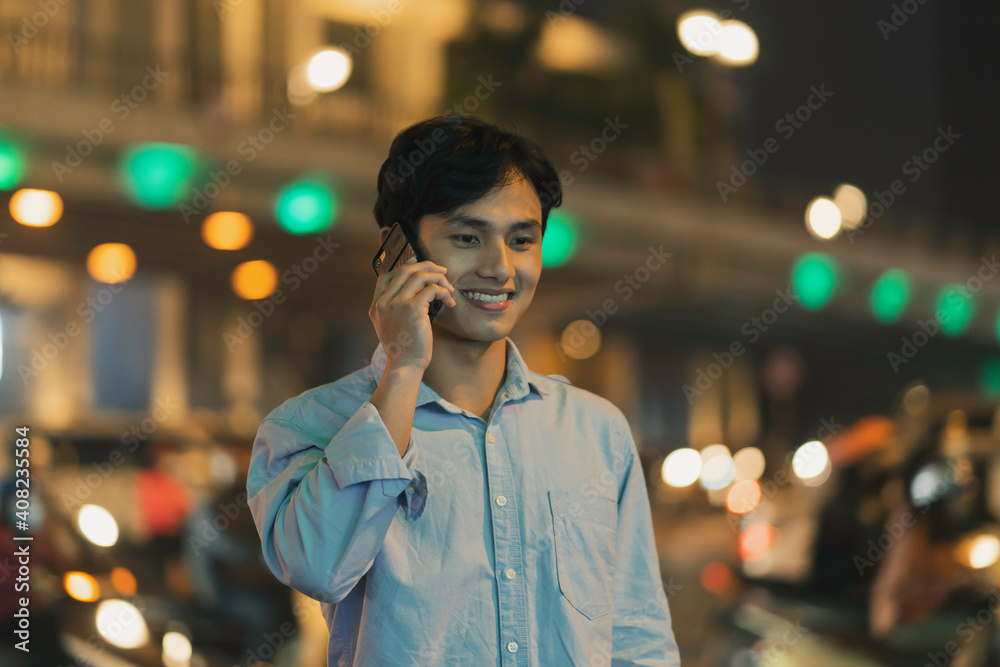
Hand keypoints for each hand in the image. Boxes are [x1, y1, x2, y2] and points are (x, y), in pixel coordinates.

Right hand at [369, 256, 456, 372]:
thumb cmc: (404, 349)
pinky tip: (449, 301)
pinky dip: (443, 291)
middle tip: (442, 271)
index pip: (387, 276)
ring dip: (438, 277)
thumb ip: (396, 308)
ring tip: (448, 288)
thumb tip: (417, 290)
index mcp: (377, 306)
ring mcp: (396, 304)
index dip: (405, 266)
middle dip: (426, 266)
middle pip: (404, 270)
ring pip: (419, 275)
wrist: (405, 365)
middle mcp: (383, 302)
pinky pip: (431, 289)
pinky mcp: (412, 309)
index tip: (420, 265)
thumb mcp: (391, 326)